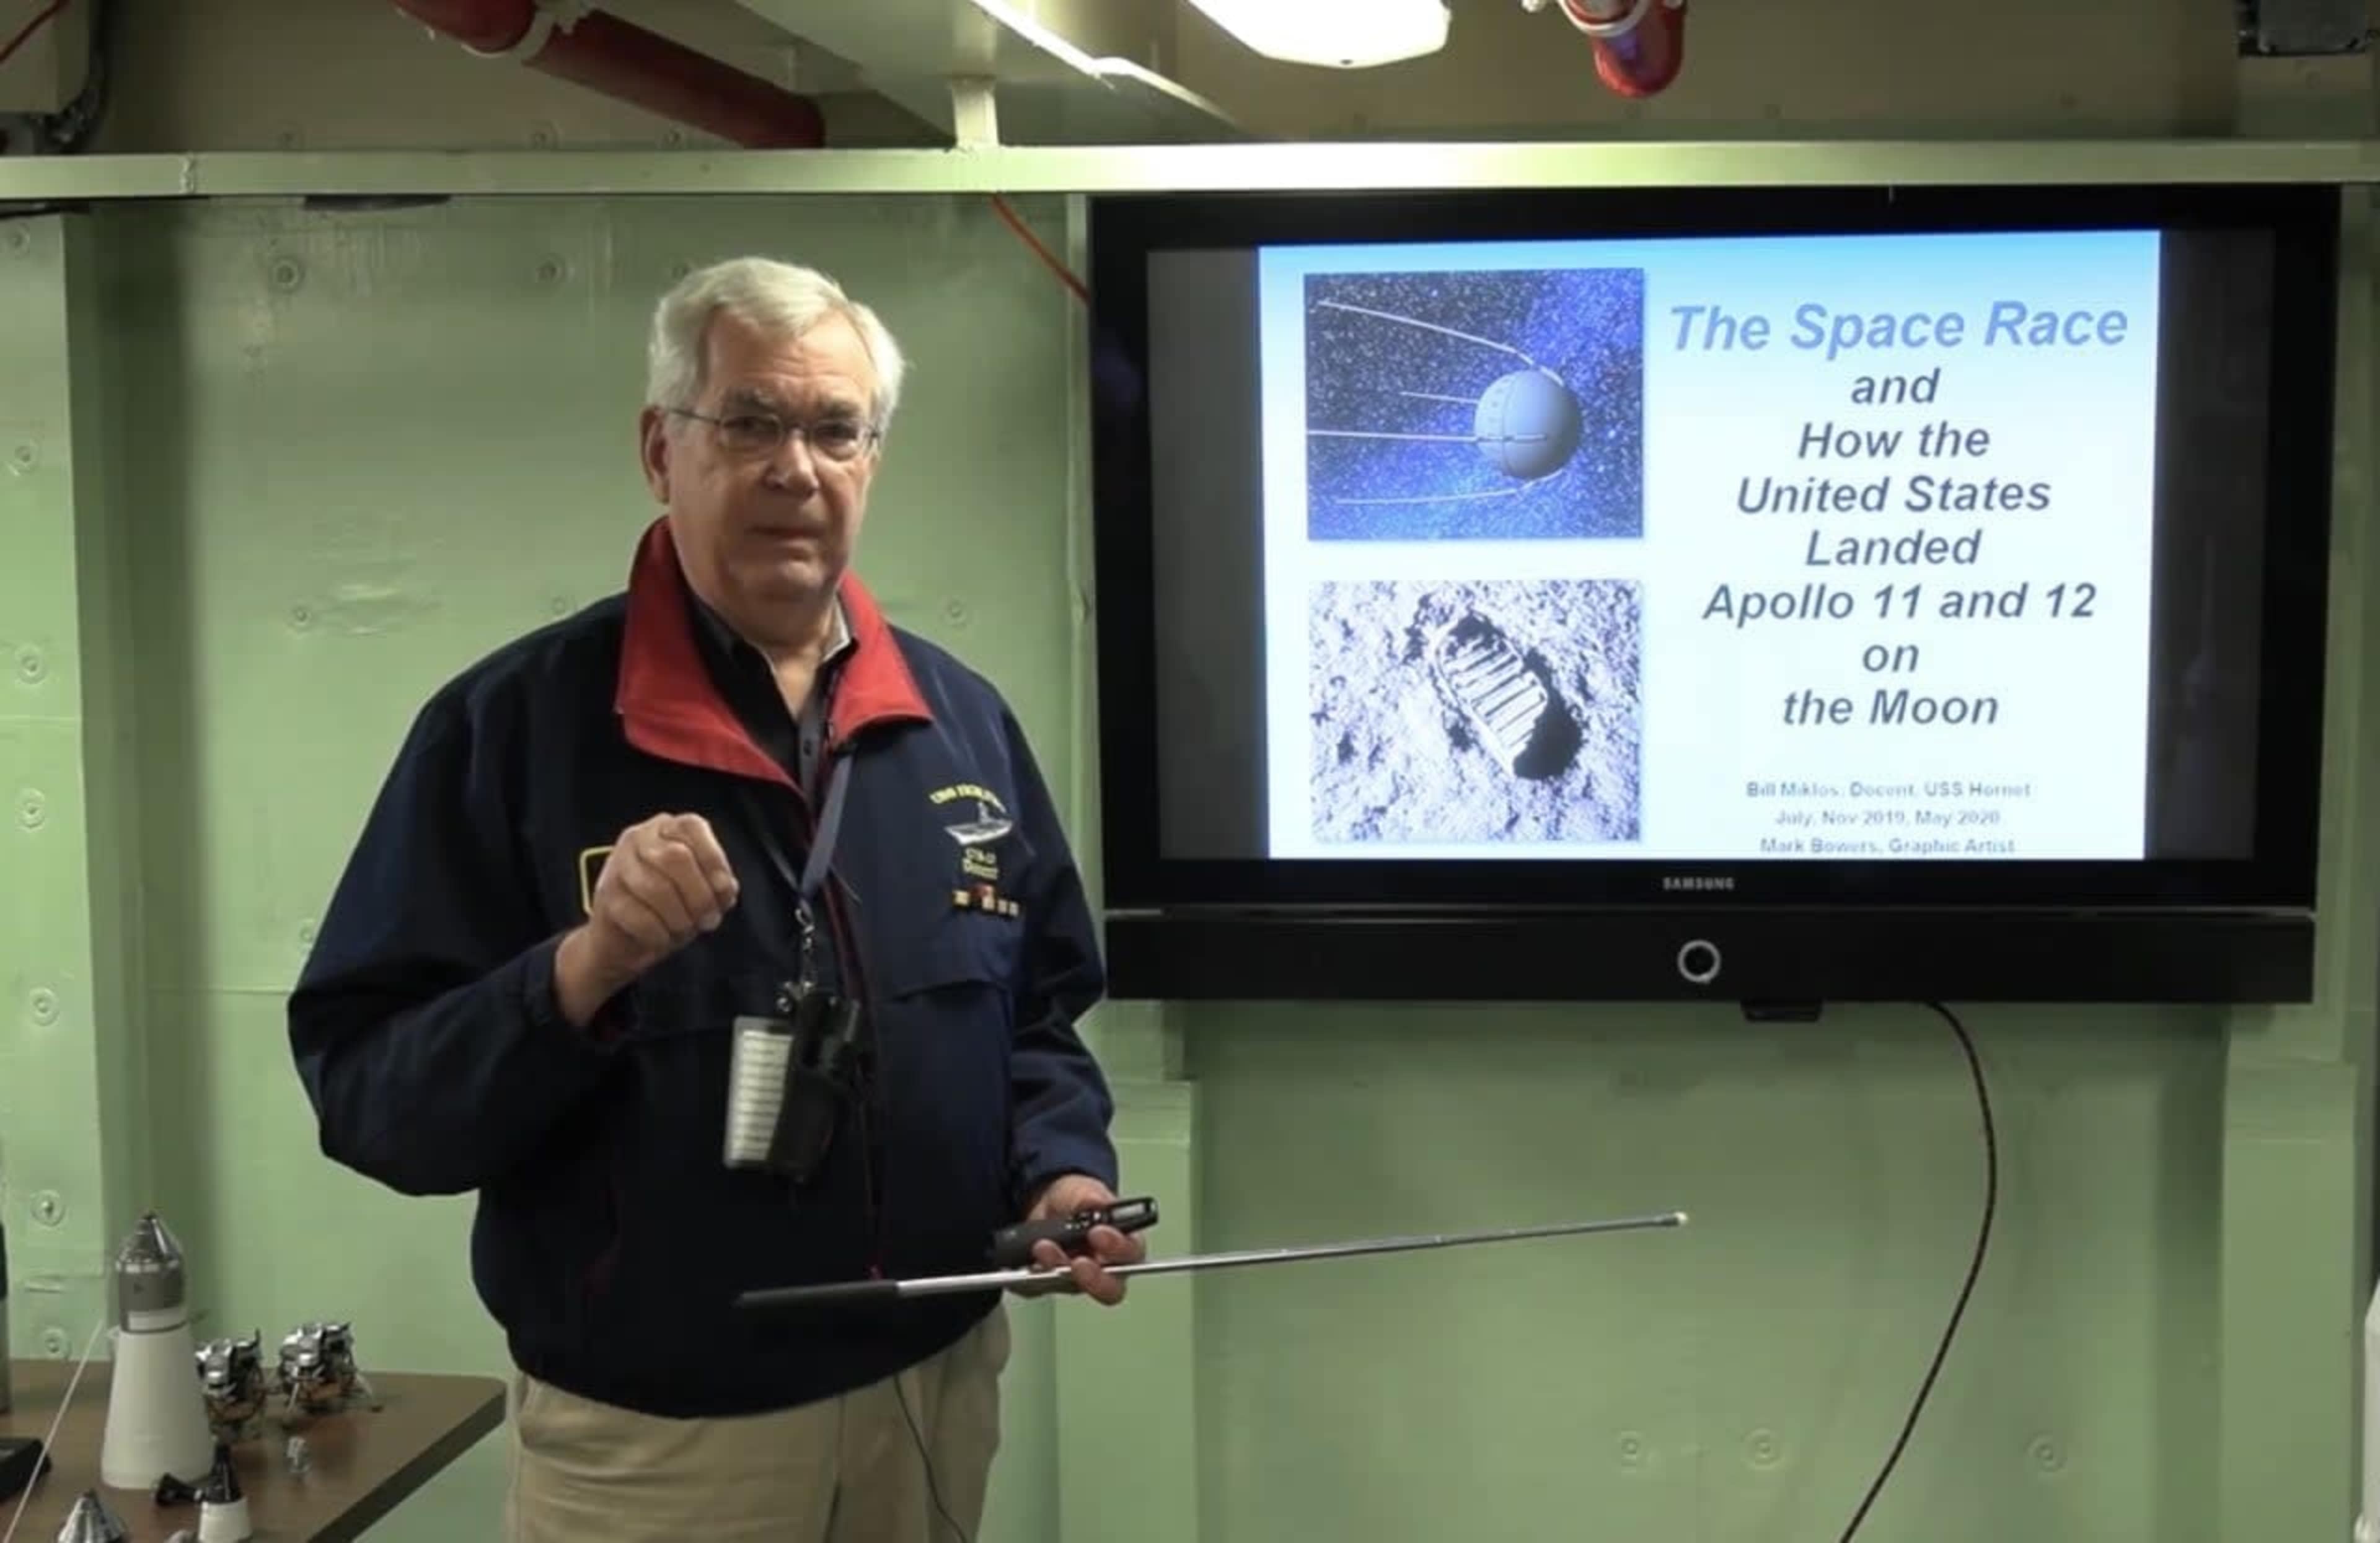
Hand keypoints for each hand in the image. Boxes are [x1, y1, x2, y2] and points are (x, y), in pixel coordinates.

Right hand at [555, 813, 739, 1024]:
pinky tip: (662, 937)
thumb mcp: (702, 892)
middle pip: (676, 856)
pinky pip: (639, 916)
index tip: (724, 892)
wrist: (624, 940)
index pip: (692, 827)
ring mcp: (617, 865)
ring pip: (656, 888)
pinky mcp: (606, 896)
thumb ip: (718, 884)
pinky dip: (659, 933)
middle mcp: (638, 837)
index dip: (714, 861)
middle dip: (699, 895)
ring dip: (680, 918)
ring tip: (684, 929)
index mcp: (666, 827)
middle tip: (708, 920)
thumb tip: (724, 887)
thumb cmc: (669, 909)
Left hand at [1012, 1174, 1143, 1306]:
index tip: (1098, 1233)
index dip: (1118, 1248)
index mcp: (1122, 1245)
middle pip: (1108, 1288)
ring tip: (1042, 1247)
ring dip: (1055, 1269)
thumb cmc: (1076, 1200)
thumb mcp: (1083, 1190)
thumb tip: (1097, 1204)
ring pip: (1070, 1287)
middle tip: (1077, 1263)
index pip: (1131, 1255)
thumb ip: (1091, 1198)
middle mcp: (1103, 1269)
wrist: (1046, 1202)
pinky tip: (1023, 1264)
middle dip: (1092, 1277)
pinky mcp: (1049, 1283)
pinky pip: (1039, 1288)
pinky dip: (1029, 1277)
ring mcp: (1076, 1280)